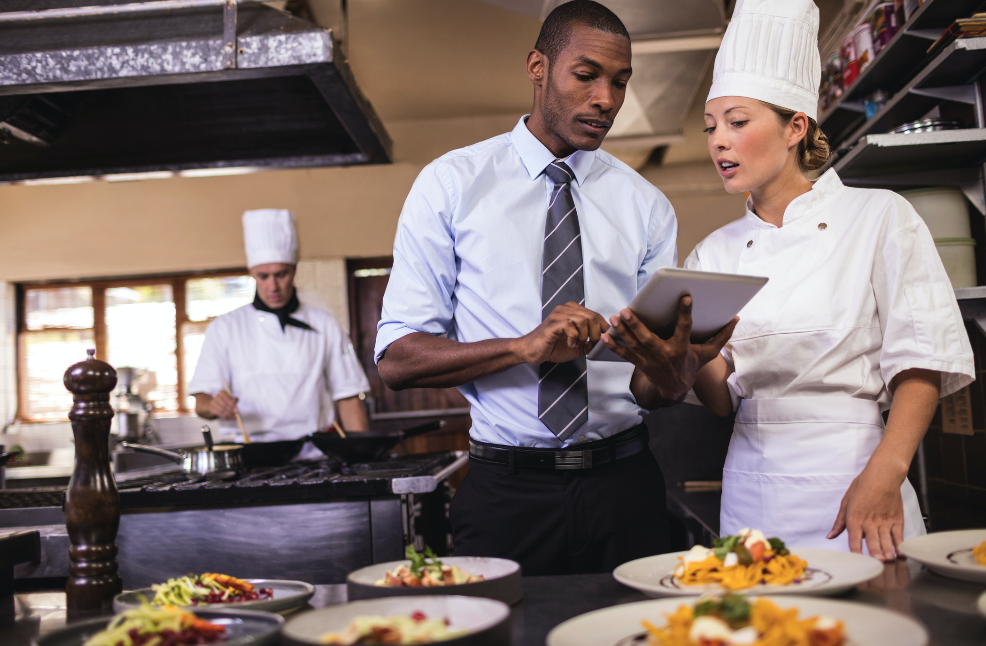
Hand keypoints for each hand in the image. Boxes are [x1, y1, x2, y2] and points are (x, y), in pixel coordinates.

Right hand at [209, 391, 238, 420]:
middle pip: (224, 405)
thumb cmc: (224, 401)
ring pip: (222, 410)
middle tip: (236, 414)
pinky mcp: (211, 409)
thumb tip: (236, 400)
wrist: (213, 404)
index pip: (227, 399)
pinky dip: (225, 416)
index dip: (232, 405)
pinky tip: (230, 418)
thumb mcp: (230, 398)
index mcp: (222, 392)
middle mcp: (216, 397)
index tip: (237, 409)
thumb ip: (233, 399)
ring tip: (234, 417)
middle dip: (231, 410)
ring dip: (229, 414)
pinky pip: (220, 414)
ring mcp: (213, 403)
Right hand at [512, 302, 608, 364]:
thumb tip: (603, 341)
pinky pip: (570, 326)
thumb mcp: (577, 345)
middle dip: (596, 332)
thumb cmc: (551, 346)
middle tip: (591, 342)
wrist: (531, 351)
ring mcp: (558, 315)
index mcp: (571, 311)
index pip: (594, 314)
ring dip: (584, 335)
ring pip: (583, 319)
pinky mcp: (553, 324)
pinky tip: (571, 344)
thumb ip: (589, 342)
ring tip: (579, 343)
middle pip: (591, 316)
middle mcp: (565, 310)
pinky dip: (574, 338)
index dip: (603, 326)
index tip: (604, 337)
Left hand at [600, 296, 736, 401]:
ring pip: (634, 345)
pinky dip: (614, 345)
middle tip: (626, 310)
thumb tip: (735, 318)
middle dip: (636, 325)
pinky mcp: (639, 363)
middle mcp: (664, 354)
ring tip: (614, 318)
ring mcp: (649, 360)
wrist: (675, 389)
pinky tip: (604, 336)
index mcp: (682, 348)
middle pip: (648, 338)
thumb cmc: (691, 366)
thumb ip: (721, 336)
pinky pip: (625, 354)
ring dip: (622, 332)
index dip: (686, 313)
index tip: (685, 297)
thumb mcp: (708, 353)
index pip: (685, 328)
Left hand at [828, 465, 904, 560]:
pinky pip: (898, 535)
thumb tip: (830, 536)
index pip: (853, 538)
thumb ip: (839, 522)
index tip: (856, 561)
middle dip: (874, 553)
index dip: (855, 551)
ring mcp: (884, 520)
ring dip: (887, 551)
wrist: (883, 474)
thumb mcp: (846, 501)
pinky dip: (900, 545)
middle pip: (872, 540)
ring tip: (888, 561)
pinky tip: (900, 553)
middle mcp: (869, 521)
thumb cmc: (863, 486)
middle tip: (876, 564)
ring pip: (885, 540)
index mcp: (854, 517)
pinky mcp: (896, 519)